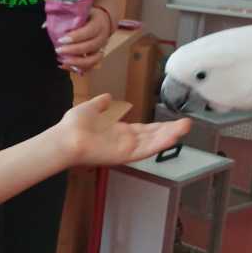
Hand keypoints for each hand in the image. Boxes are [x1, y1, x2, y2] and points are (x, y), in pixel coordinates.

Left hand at [55, 6, 112, 74]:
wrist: (103, 22)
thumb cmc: (88, 16)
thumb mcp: (80, 12)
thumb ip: (65, 18)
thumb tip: (44, 25)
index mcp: (99, 24)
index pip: (89, 31)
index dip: (76, 37)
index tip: (61, 39)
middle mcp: (102, 38)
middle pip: (89, 47)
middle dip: (73, 50)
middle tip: (58, 50)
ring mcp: (100, 49)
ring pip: (92, 60)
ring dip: (77, 62)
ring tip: (63, 61)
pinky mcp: (97, 58)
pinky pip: (89, 67)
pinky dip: (77, 69)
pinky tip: (65, 65)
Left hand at [56, 94, 189, 166]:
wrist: (65, 139)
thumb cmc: (73, 126)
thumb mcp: (90, 109)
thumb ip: (101, 104)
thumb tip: (107, 97)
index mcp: (119, 132)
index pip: (144, 130)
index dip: (159, 126)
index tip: (172, 121)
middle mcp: (125, 142)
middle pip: (153, 136)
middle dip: (170, 131)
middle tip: (186, 124)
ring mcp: (126, 149)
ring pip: (153, 143)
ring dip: (170, 136)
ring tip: (185, 127)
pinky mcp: (125, 155)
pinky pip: (146, 149)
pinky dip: (159, 143)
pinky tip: (173, 137)